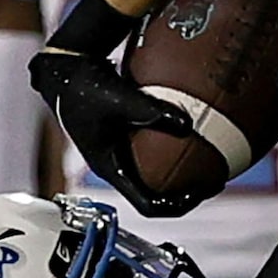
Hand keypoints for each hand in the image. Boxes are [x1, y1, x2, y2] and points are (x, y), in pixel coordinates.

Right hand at [27, 47, 193, 216]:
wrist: (65, 71)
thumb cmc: (83, 87)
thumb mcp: (121, 99)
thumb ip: (153, 111)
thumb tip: (187, 122)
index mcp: (111, 169)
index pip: (146, 204)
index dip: (176, 207)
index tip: (199, 194)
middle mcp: (115, 165)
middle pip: (154, 193)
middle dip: (184, 192)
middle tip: (212, 181)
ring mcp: (118, 152)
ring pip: (153, 174)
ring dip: (179, 174)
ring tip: (207, 164)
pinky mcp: (122, 137)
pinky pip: (152, 151)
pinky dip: (171, 147)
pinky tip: (192, 129)